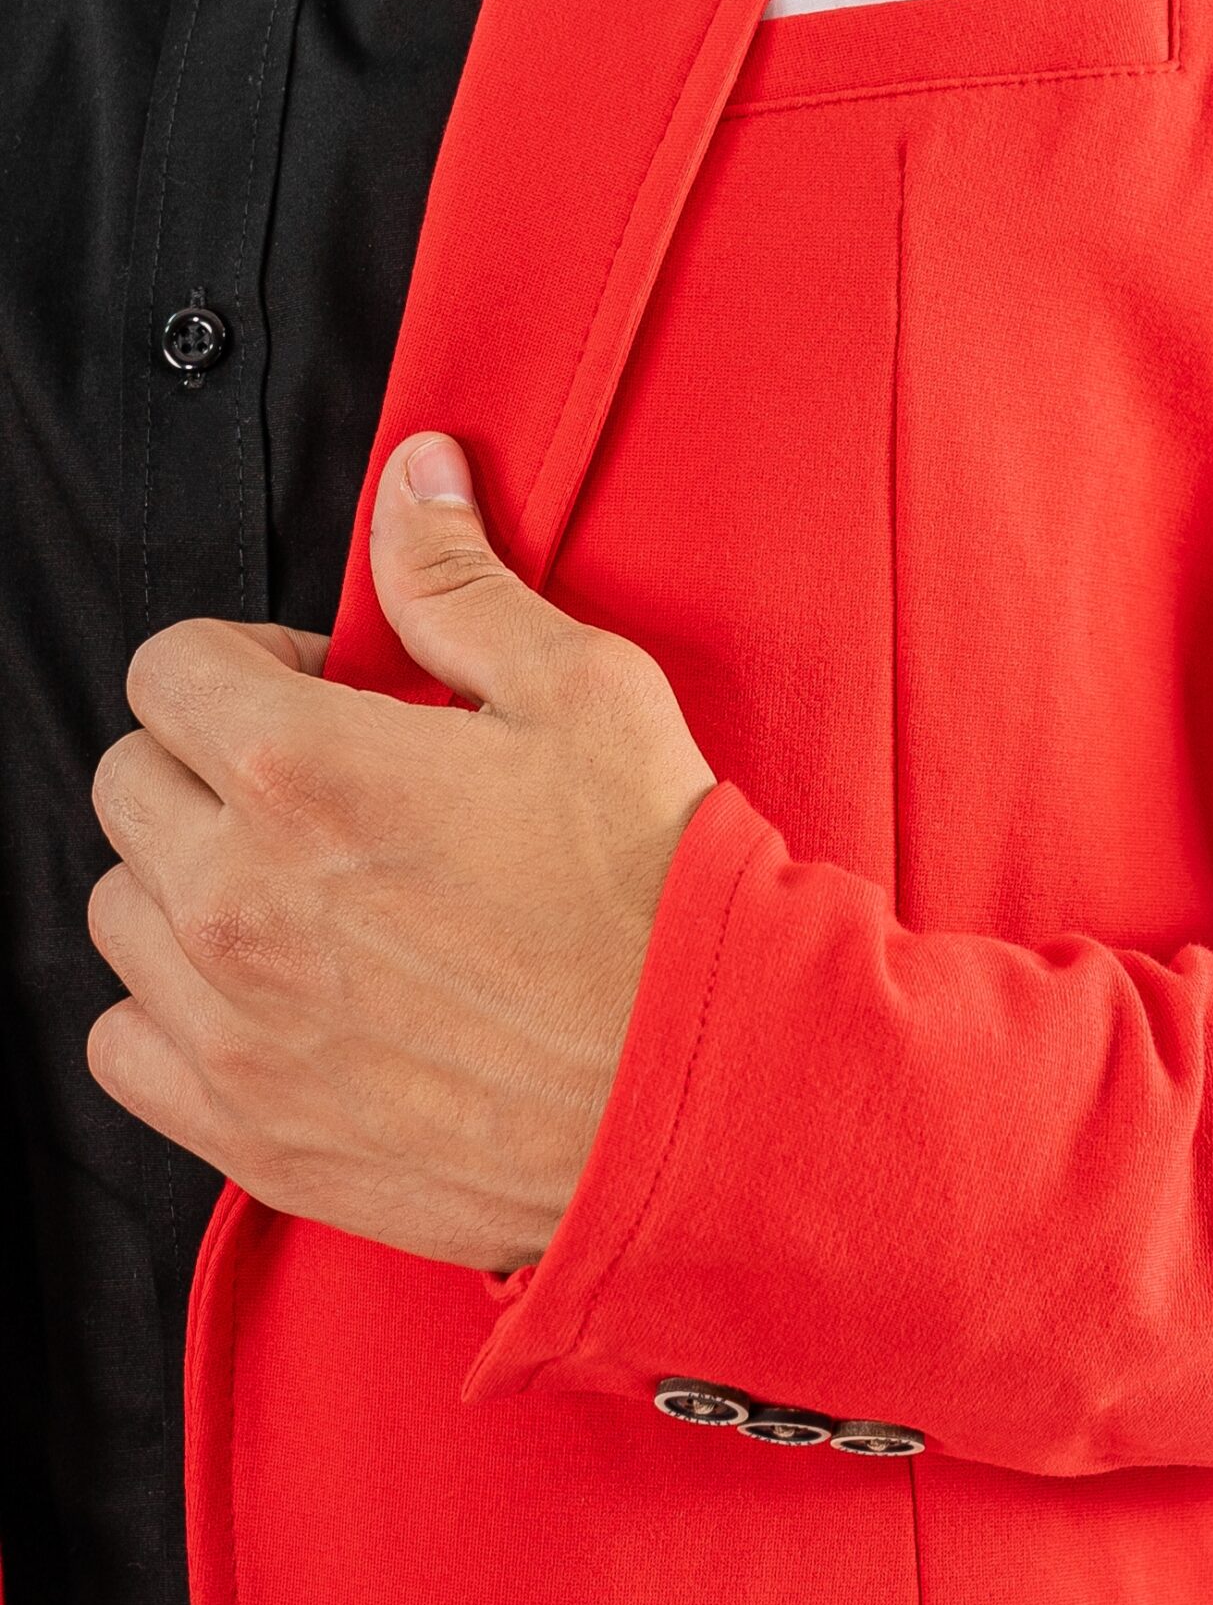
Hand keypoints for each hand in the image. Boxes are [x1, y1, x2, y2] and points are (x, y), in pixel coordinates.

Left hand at [85, 433, 714, 1270]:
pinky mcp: (248, 1128)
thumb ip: (459, 581)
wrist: (700, 1083)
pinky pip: (121, 1043)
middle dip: (208, 760)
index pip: (165, 668)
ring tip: (302, 885)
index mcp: (302, 769)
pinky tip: (270, 988)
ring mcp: (232, 1022)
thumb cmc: (655, 888)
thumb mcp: (583, 691)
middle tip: (318, 784)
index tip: (314, 691)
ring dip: (188, 880)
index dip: (245, 661)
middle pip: (126, 782)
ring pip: (119, 910)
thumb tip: (411, 476)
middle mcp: (237, 897)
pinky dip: (173, 1009)